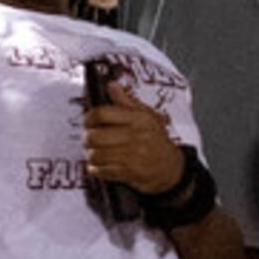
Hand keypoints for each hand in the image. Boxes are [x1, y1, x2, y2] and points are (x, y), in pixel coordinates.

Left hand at [83, 74, 186, 194]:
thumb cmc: (156, 140)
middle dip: (88, 138)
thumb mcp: (146, 116)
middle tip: (90, 139)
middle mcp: (135, 136)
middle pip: (95, 136)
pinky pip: (102, 170)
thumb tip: (112, 86)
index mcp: (138, 119)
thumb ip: (126, 101)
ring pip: (96, 154)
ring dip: (91, 155)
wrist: (170, 167)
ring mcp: (132, 155)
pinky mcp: (129, 172)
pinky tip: (98, 165)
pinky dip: (96, 169)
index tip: (89, 122)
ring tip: (94, 152)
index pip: (102, 114)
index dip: (89, 118)